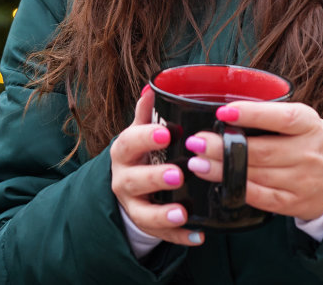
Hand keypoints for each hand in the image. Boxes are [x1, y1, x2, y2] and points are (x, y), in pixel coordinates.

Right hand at [109, 86, 203, 246]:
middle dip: (154, 178)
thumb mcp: (140, 132)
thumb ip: (147, 113)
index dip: (145, 138)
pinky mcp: (147, 226)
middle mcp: (124, 179)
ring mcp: (133, 205)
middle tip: (177, 175)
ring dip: (163, 214)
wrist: (127, 188)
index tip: (165, 134)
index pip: (129, 142)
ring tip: (182, 212)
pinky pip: (162, 235)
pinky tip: (198, 235)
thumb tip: (153, 86)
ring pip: (143, 213)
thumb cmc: (141, 154)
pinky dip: (180, 237)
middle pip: (133, 180)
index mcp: (124, 152)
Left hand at [182, 100, 322, 221]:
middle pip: (262, 151)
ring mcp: (302, 180)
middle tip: (197, 142)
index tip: (223, 112)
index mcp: (310, 124)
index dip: (252, 115)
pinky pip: (262, 198)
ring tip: (198, 163)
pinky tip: (219, 183)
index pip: (282, 117)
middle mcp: (308, 152)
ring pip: (257, 175)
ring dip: (223, 170)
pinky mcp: (295, 203)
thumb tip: (228, 112)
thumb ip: (273, 116)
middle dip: (224, 147)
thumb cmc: (314, 141)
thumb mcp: (305, 121)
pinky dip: (238, 190)